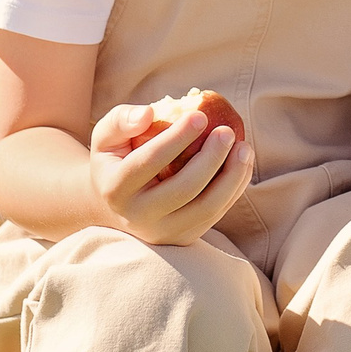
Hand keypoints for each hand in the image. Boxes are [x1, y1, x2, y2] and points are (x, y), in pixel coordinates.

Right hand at [86, 100, 253, 247]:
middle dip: (211, 158)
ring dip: (232, 177)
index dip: (177, 137)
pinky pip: (216, 214)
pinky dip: (235, 188)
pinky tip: (243, 162)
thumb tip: (149, 114)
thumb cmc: (116, 159)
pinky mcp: (184, 238)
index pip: (149, 162)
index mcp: (116, 189)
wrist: (115, 205)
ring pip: (206, 207)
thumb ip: (121, 120)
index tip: (200, 114)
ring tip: (244, 147)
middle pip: (183, 189)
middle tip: (227, 131)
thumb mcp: (106, 136)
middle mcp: (138, 217)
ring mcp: (163, 232)